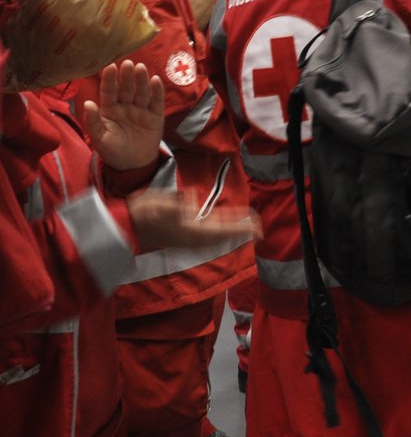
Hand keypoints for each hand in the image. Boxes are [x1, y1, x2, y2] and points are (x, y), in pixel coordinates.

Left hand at [84, 60, 165, 170]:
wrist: (133, 165)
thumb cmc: (112, 151)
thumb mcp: (99, 138)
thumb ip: (93, 121)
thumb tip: (88, 103)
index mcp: (110, 110)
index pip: (109, 92)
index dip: (109, 80)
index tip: (109, 67)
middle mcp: (125, 107)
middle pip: (126, 89)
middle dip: (126, 76)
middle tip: (128, 63)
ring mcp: (141, 111)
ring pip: (141, 92)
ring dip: (141, 80)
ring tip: (140, 68)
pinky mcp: (155, 116)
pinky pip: (156, 102)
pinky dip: (156, 91)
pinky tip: (155, 80)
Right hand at [126, 190, 258, 252]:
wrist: (124, 227)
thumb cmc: (141, 213)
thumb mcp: (156, 203)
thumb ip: (175, 202)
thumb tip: (191, 198)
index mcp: (190, 230)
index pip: (222, 230)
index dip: (241, 229)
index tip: (257, 229)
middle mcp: (192, 237)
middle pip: (223, 235)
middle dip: (242, 230)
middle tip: (260, 227)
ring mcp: (188, 238)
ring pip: (217, 237)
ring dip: (233, 232)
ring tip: (248, 226)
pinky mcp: (184, 237)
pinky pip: (209, 237)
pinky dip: (221, 234)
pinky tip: (225, 229)